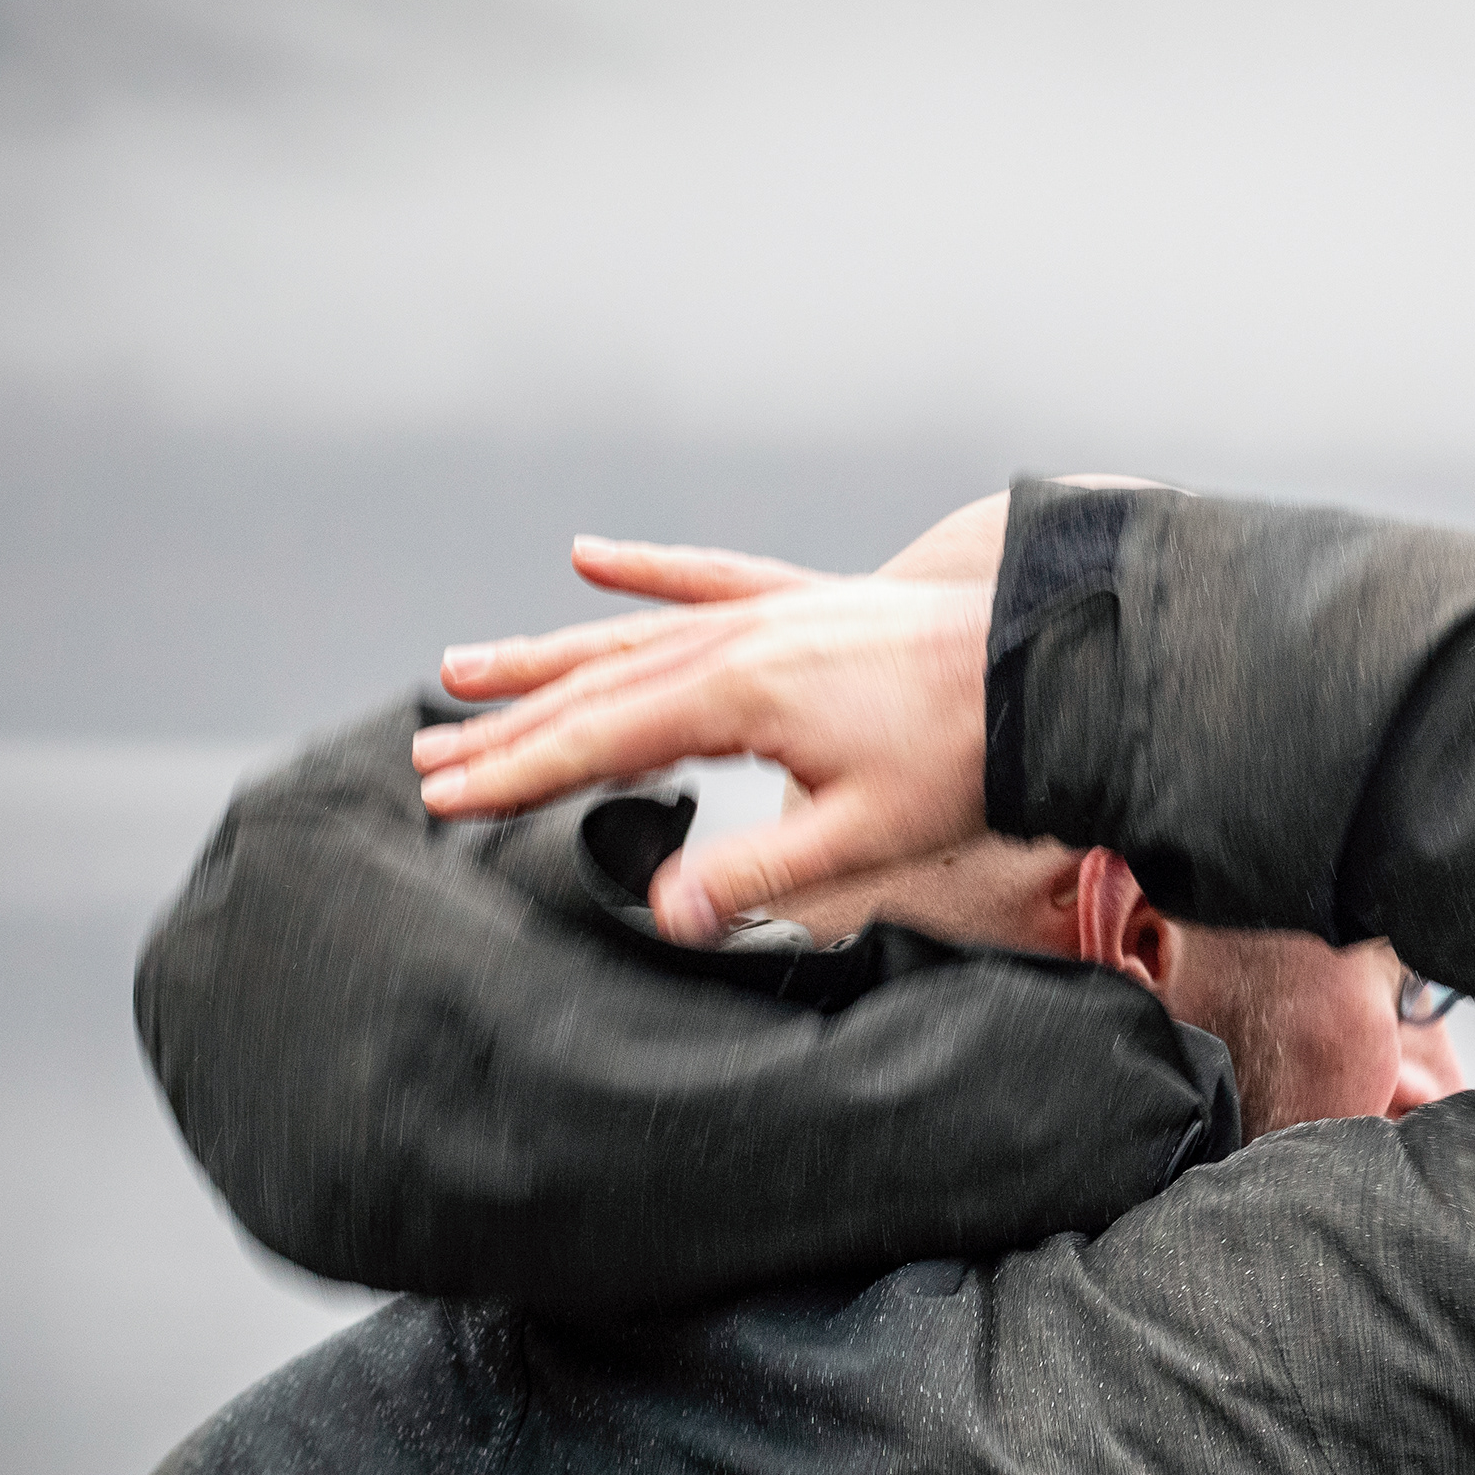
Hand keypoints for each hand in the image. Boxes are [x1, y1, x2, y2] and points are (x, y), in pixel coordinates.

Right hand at [416, 535, 994, 942]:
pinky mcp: (806, 603)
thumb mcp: (864, 835)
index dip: (516, 774)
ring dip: (547, 658)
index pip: (598, 740)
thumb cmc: (968, 753)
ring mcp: (770, 615)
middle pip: (595, 687)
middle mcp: (740, 641)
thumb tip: (668, 915)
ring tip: (466, 672)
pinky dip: (647, 573)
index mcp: (739, 696)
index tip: (447, 798)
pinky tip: (591, 558)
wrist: (1047, 665)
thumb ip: (759, 876)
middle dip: (507, 727)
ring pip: (633, 637)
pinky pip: (707, 581)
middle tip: (427, 759)